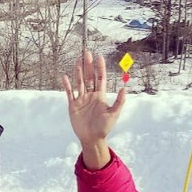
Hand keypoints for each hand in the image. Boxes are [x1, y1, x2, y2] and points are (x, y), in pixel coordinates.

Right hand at [61, 51, 124, 169]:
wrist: (92, 138)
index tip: (99, 57)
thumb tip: (125, 88)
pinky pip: (70, 93)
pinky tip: (65, 77)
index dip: (100, 68)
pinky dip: (67, 85)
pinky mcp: (73, 105)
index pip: (100, 78)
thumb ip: (119, 101)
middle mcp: (91, 95)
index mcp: (100, 96)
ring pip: (80, 82)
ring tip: (78, 60)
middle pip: (89, 77)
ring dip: (79, 71)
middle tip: (87, 52)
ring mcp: (81, 99)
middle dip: (89, 65)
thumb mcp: (114, 114)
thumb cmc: (104, 128)